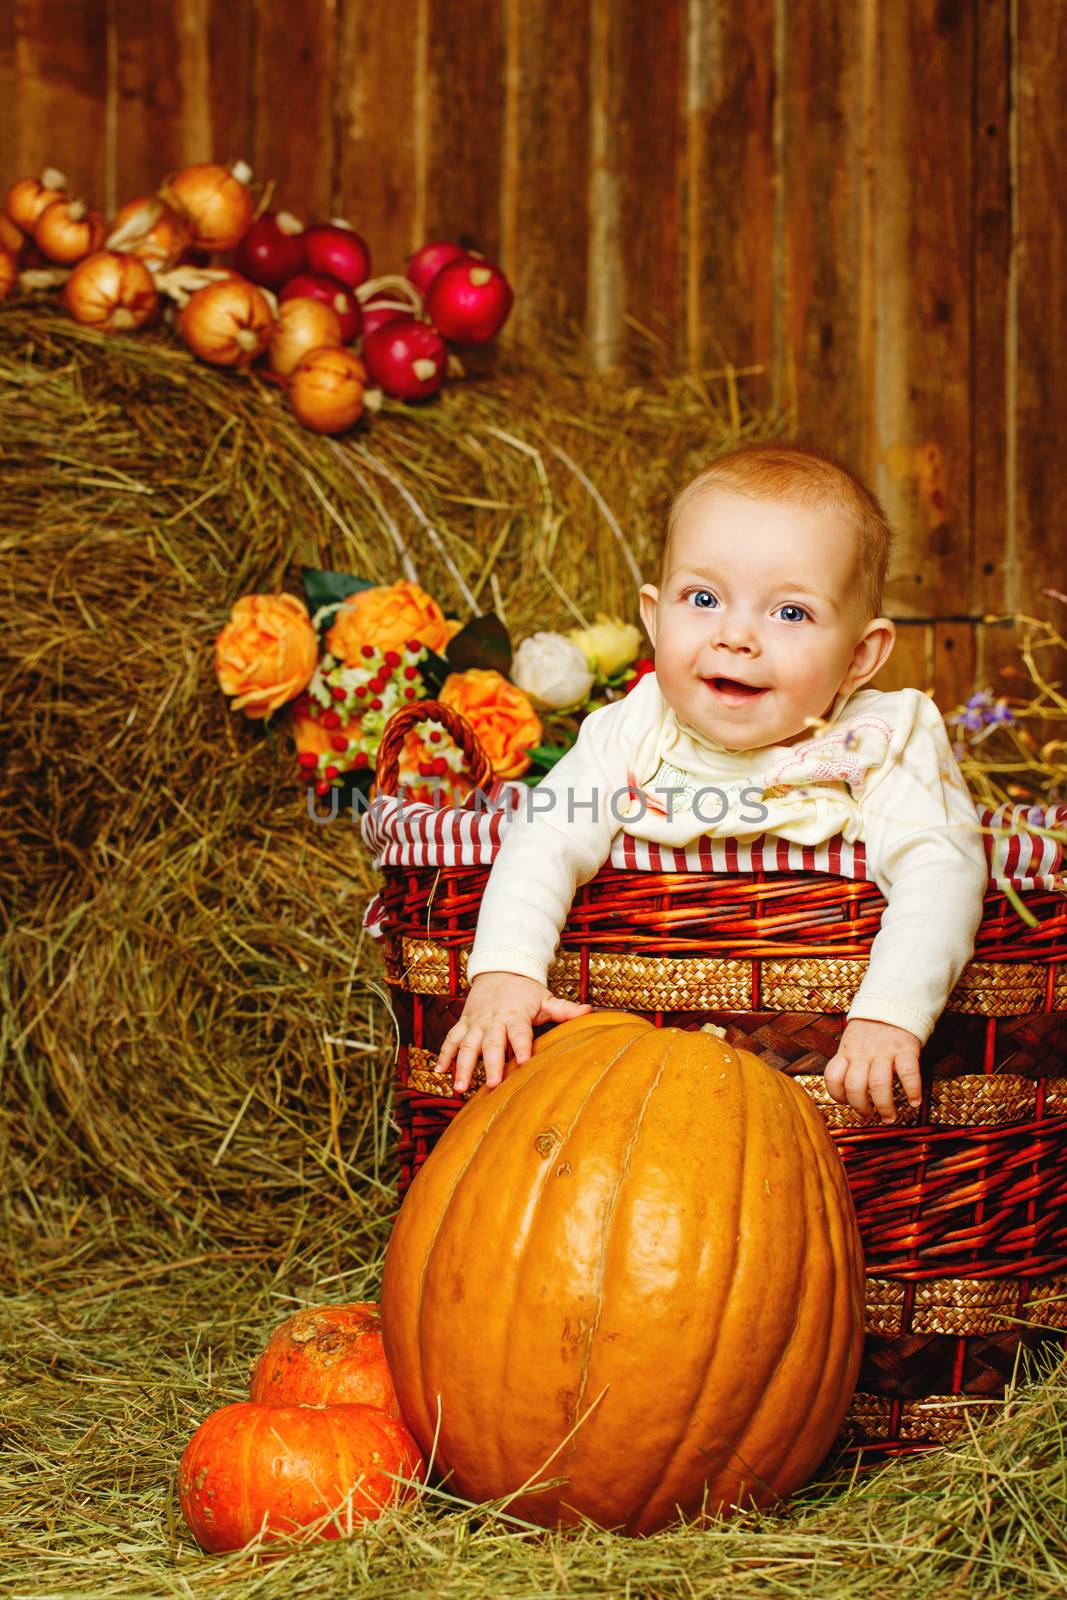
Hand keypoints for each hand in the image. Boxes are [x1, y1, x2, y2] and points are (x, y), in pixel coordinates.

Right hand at [434, 971, 591, 1093]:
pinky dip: (444, 1055)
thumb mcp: (545, 998)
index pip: (519, 1032)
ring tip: (459, 1088)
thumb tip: (590, 1011)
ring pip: (466, 1044)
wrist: (499, 969)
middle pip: (492, 1043)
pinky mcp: (464, 1023)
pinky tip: (439, 1072)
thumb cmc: (526, 990)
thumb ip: (565, 1009)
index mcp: (515, 1015)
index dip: (522, 1046)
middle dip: (491, 1064)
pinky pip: (451, 1039)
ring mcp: (476, 1022)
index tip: (523, 1062)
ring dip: (462, 1066)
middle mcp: (493, 1020)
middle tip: (492, 1084)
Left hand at [823, 1019, 922, 1123]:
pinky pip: (908, 1072)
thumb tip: (846, 1094)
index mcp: (847, 1052)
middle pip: (855, 1087)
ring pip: (879, 1085)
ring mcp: (884, 1051)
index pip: (833, 1077)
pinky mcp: (905, 1048)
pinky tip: (914, 1102)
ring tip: (890, 1118)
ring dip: (885, 1106)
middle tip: (870, 1116)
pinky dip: (912, 1090)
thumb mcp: (851, 1042)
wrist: (892, 1003)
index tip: (848, 1103)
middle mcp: (862, 1053)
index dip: (837, 1095)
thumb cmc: (871, 1030)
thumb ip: (848, 1063)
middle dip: (862, 1108)